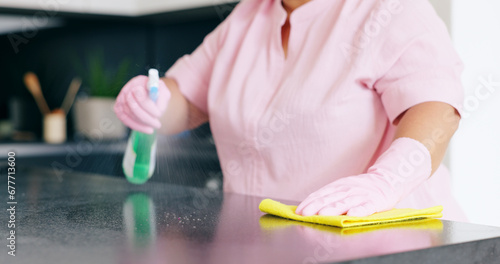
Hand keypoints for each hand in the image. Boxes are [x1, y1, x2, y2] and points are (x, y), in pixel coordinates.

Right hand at [114, 75, 170, 133]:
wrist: (149, 96)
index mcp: (139, 81)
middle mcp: (127, 88)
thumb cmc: (158, 94)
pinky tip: (147, 129)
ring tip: (153, 127)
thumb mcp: (164, 92)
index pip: (138, 93)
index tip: (158, 115)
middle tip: (158, 125)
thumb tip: (156, 101)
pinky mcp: (118, 108)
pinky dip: (136, 126)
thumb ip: (161, 94)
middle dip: (146, 118)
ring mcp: (121, 98)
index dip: (147, 105)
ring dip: (142, 123)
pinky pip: (124, 119)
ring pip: (128, 114)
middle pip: (132, 105)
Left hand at [296, 137, 431, 216]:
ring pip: (345, 202)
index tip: (299, 211)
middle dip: (316, 206)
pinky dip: (359, 210)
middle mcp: (347, 189)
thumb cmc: (359, 188)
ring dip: (333, 208)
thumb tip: (306, 206)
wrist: (386, 181)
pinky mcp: (374, 201)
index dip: (309, 202)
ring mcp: (361, 195)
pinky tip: (351, 214)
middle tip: (306, 214)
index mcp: (338, 186)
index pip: (320, 194)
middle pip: (330, 199)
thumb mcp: (341, 188)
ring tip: (323, 214)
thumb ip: (326, 197)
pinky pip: (366, 207)